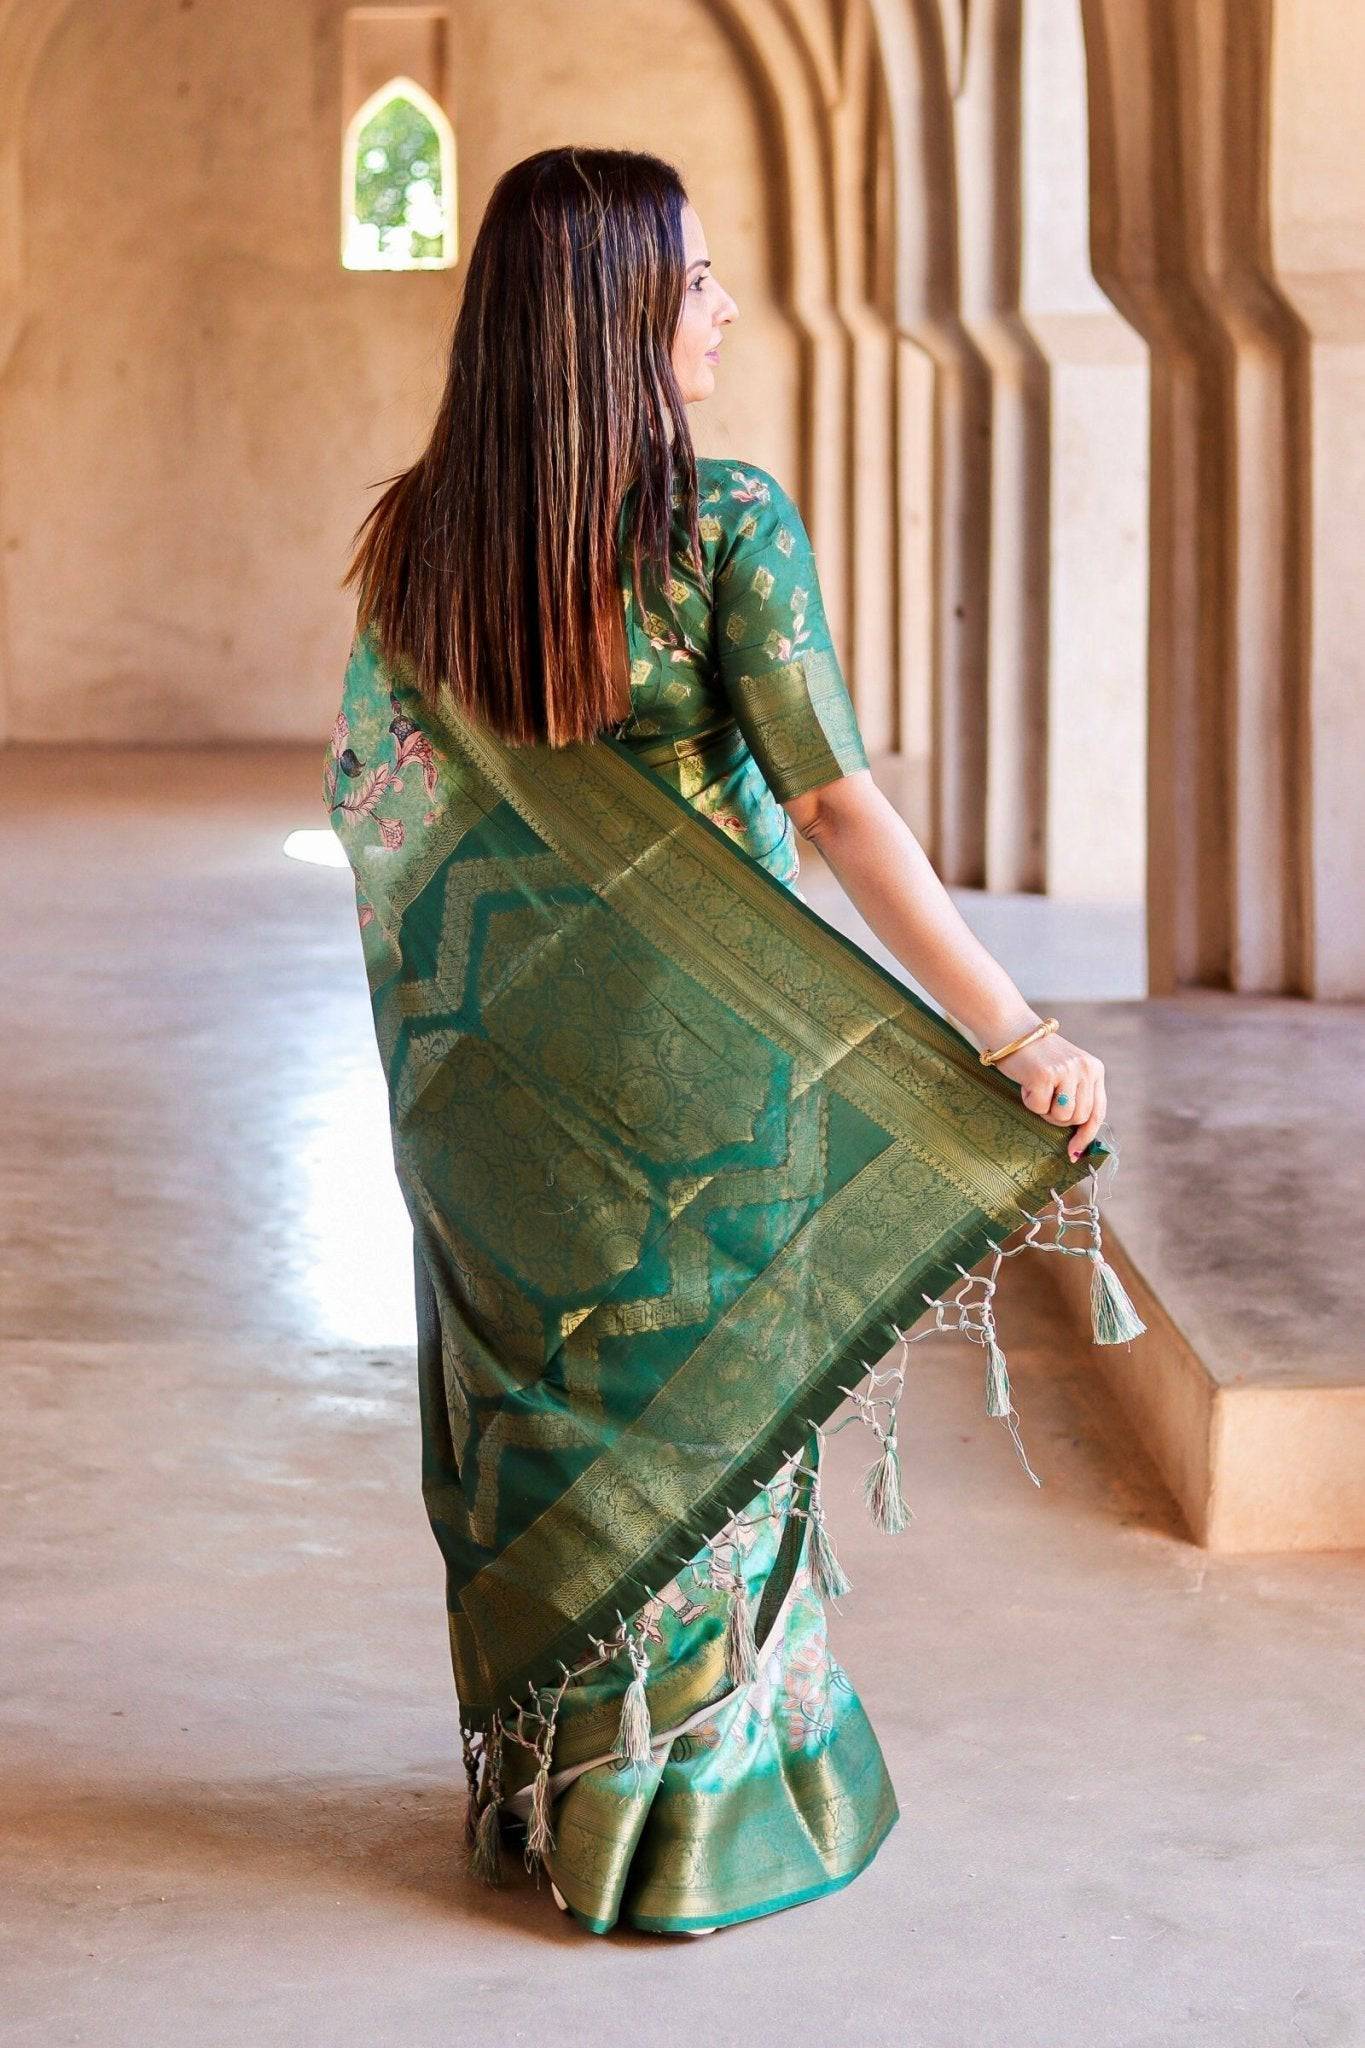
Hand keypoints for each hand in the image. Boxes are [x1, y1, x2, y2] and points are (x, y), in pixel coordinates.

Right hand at [996, 1032, 1106, 1162]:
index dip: (1086, 1136)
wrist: (1010, 1028)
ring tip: (1035, 1088)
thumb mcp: (1065, 1070)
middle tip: (1044, 1101)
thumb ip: (1077, 1093)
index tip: (1073, 1152)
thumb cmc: (1034, 1055)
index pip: (1098, 1111)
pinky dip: (1028, 1100)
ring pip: (1060, 1117)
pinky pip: (1038, 1108)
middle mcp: (1085, 1069)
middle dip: (1058, 1119)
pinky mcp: (1045, 1075)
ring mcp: (1066, 1071)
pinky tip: (1025, 1081)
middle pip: (1078, 1118)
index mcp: (1094, 1068)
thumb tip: (1079, 1137)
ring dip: (1044, 1110)